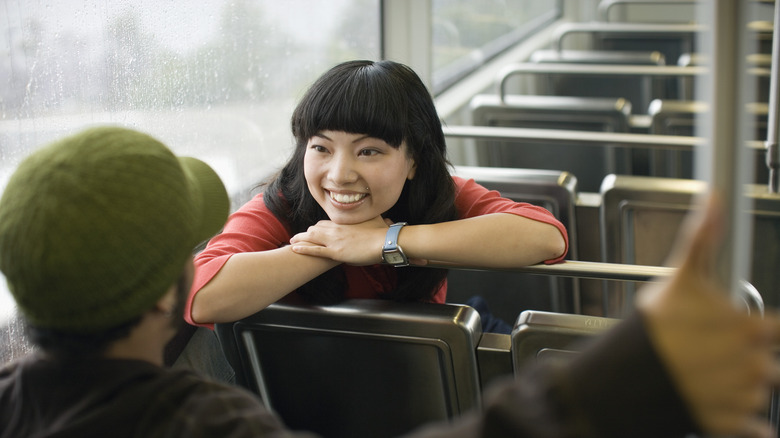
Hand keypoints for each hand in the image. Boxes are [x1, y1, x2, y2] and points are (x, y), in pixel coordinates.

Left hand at [289, 216, 389, 265]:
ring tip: (291, 241)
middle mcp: (337, 229)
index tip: (314, 231)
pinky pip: (315, 250)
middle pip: (315, 228)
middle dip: (306, 233)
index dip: (318, 227)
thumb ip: (378, 220)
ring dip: (300, 239)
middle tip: (298, 236)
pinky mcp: (335, 252)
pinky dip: (303, 249)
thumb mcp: (379, 222)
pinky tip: (294, 248)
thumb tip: (387, 219)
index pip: (325, 223)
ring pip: (311, 237)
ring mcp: (335, 241)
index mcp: (345, 223)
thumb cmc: (383, 232)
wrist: (385, 241)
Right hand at [638, 194, 779, 437]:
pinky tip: (717, 403)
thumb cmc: (652, 328)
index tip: (749, 330)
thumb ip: (703, 239)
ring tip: (704, 374)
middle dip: (745, 358)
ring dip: (740, 386)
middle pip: (767, 363)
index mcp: (750, 329)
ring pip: (758, 391)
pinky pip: (756, 428)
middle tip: (710, 351)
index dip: (763, 330)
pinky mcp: (730, 425)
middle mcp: (754, 365)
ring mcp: (743, 398)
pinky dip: (744, 422)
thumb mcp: (679, 276)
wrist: (623, 376)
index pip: (779, 330)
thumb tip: (714, 198)